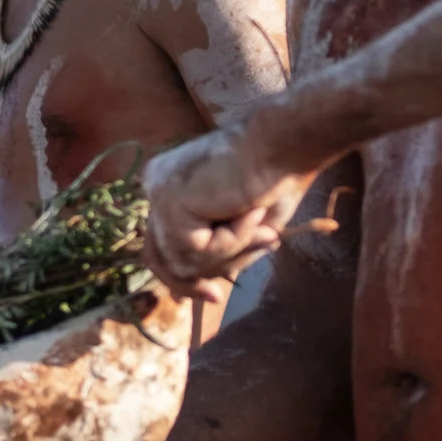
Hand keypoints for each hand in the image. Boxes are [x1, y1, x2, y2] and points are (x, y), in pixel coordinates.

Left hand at [142, 122, 311, 301]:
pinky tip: (250, 213)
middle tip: (217, 296)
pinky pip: (196, 251)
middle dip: (191, 282)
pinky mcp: (170, 201)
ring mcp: (159, 192)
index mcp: (169, 186)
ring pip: (181, 261)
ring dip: (228, 253)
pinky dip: (231, 242)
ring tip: (261, 227)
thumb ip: (218, 256)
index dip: (182, 277)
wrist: (284, 144)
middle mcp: (156, 186)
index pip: (161, 244)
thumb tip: (199, 293)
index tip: (212, 296)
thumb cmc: (274, 179)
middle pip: (158, 256)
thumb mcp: (242, 231)